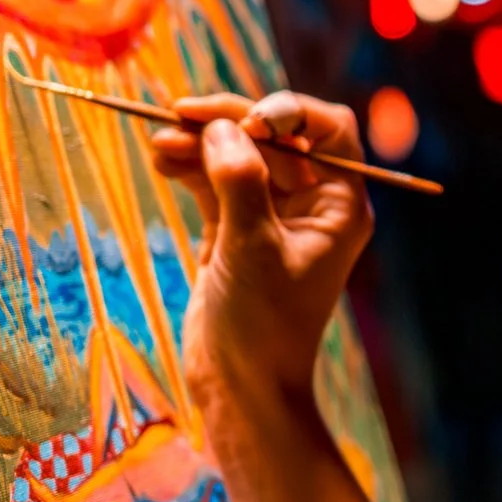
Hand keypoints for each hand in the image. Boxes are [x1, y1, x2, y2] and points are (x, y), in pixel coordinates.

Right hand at [155, 91, 372, 411]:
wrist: (239, 388)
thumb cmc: (262, 325)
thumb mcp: (252, 249)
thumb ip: (239, 183)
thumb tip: (222, 127)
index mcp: (340, 206)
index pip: (328, 130)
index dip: (288, 112)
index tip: (246, 120)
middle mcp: (312, 205)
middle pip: (274, 137)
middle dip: (229, 123)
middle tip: (182, 113)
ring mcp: (271, 217)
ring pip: (239, 156)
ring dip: (202, 142)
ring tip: (160, 139)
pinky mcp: (235, 231)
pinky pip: (215, 183)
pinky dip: (191, 168)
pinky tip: (163, 159)